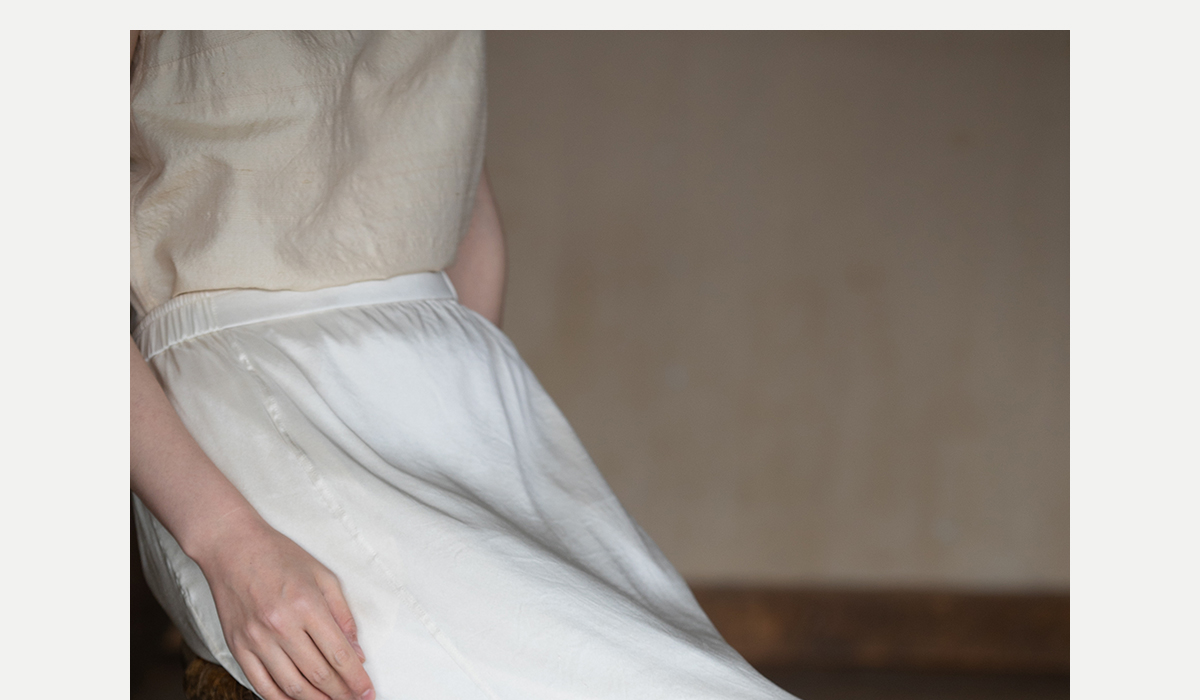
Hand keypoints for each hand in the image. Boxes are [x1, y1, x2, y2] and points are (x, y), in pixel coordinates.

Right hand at [193, 513, 375, 699]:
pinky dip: (280, 699)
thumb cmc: (280, 556)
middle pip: (318, 674)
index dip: (356, 678)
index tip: (368, 692)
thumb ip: (343, 614)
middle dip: (342, 694)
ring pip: (291, 685)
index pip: (339, 654)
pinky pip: (261, 684)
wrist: (231, 546)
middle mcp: (281, 625)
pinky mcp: (237, 646)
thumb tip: (357, 651)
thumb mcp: (322, 575)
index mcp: (307, 605)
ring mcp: (256, 639)